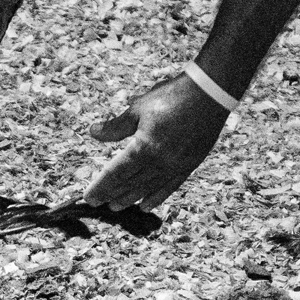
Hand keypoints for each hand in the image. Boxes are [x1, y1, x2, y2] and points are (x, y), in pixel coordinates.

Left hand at [85, 69, 232, 209]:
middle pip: (131, 183)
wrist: (210, 93)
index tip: (89, 197)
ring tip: (116, 206)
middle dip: (112, 194)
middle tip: (97, 203)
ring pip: (149, 188)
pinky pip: (170, 186)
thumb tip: (93, 133)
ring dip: (130, 198)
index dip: (102, 186)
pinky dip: (156, 197)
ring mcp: (177, 165)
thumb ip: (116, 126)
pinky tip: (145, 205)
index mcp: (146, 147)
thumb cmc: (172, 96)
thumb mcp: (139, 108)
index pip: (117, 172)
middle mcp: (161, 161)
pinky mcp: (189, 164)